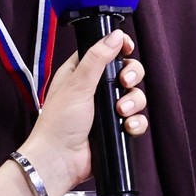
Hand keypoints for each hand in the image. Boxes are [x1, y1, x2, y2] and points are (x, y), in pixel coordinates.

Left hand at [21, 31, 147, 191]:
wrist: (60, 160)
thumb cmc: (58, 123)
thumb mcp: (77, 84)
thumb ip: (97, 58)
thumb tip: (115, 35)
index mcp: (82, 72)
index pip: (106, 51)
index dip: (120, 49)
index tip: (128, 49)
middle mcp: (96, 89)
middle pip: (126, 72)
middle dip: (131, 76)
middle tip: (125, 82)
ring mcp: (107, 109)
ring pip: (135, 96)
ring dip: (134, 101)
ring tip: (121, 110)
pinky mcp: (116, 128)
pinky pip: (137, 120)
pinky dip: (136, 122)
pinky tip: (127, 126)